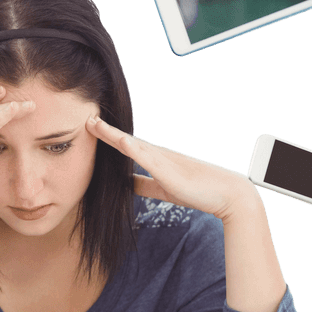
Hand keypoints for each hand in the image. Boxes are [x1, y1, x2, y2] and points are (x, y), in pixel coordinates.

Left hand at [87, 116, 257, 221]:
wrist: (226, 194)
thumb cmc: (196, 190)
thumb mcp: (162, 188)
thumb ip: (144, 184)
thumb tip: (124, 183)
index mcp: (154, 158)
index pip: (125, 145)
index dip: (107, 136)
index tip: (90, 127)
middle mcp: (157, 154)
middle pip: (124, 140)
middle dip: (104, 130)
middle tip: (85, 118)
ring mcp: (163, 160)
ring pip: (133, 144)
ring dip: (113, 134)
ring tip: (94, 123)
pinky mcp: (170, 170)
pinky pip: (149, 158)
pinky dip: (134, 149)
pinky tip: (121, 141)